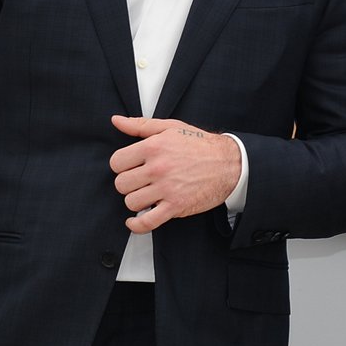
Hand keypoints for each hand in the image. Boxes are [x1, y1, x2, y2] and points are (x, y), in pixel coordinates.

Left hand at [109, 116, 240, 233]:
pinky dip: (136, 225)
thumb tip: (116, 121)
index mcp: (153, 146)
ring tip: (146, 195)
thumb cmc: (200, 145)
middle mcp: (158, 167)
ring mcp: (167, 188)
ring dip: (136, 201)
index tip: (131, 168)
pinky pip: (147, 222)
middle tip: (140, 182)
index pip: (117, 162)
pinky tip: (134, 221)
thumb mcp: (171, 128)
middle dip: (128, 184)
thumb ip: (140, 125)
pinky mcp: (176, 206)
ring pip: (131, 202)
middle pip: (121, 184)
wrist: (229, 163)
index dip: (122, 166)